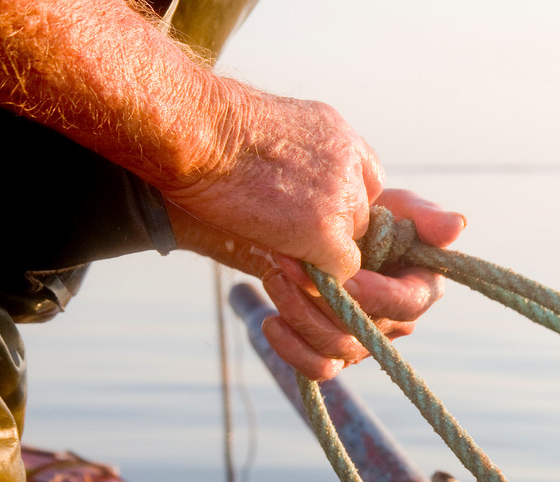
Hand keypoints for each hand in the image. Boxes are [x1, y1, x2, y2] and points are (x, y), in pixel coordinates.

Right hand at [161, 84, 382, 282]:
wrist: (196, 129)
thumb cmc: (207, 127)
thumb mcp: (267, 130)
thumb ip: (296, 160)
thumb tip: (290, 192)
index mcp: (337, 134)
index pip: (363, 181)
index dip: (339, 203)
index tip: (310, 211)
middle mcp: (349, 162)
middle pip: (358, 213)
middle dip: (328, 227)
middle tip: (286, 231)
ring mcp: (342, 196)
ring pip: (350, 242)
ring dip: (319, 250)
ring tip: (276, 243)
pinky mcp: (325, 230)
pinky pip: (341, 270)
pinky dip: (318, 276)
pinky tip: (286, 264)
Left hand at [170, 189, 466, 380]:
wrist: (323, 230)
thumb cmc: (368, 214)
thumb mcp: (398, 206)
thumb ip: (425, 216)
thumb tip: (457, 226)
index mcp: (420, 289)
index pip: (407, 303)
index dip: (378, 296)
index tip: (346, 278)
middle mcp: (396, 323)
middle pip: (365, 332)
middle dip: (322, 300)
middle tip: (287, 262)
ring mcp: (365, 342)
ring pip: (337, 350)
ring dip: (300, 315)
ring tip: (274, 277)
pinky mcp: (334, 353)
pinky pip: (317, 369)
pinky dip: (291, 349)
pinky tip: (270, 320)